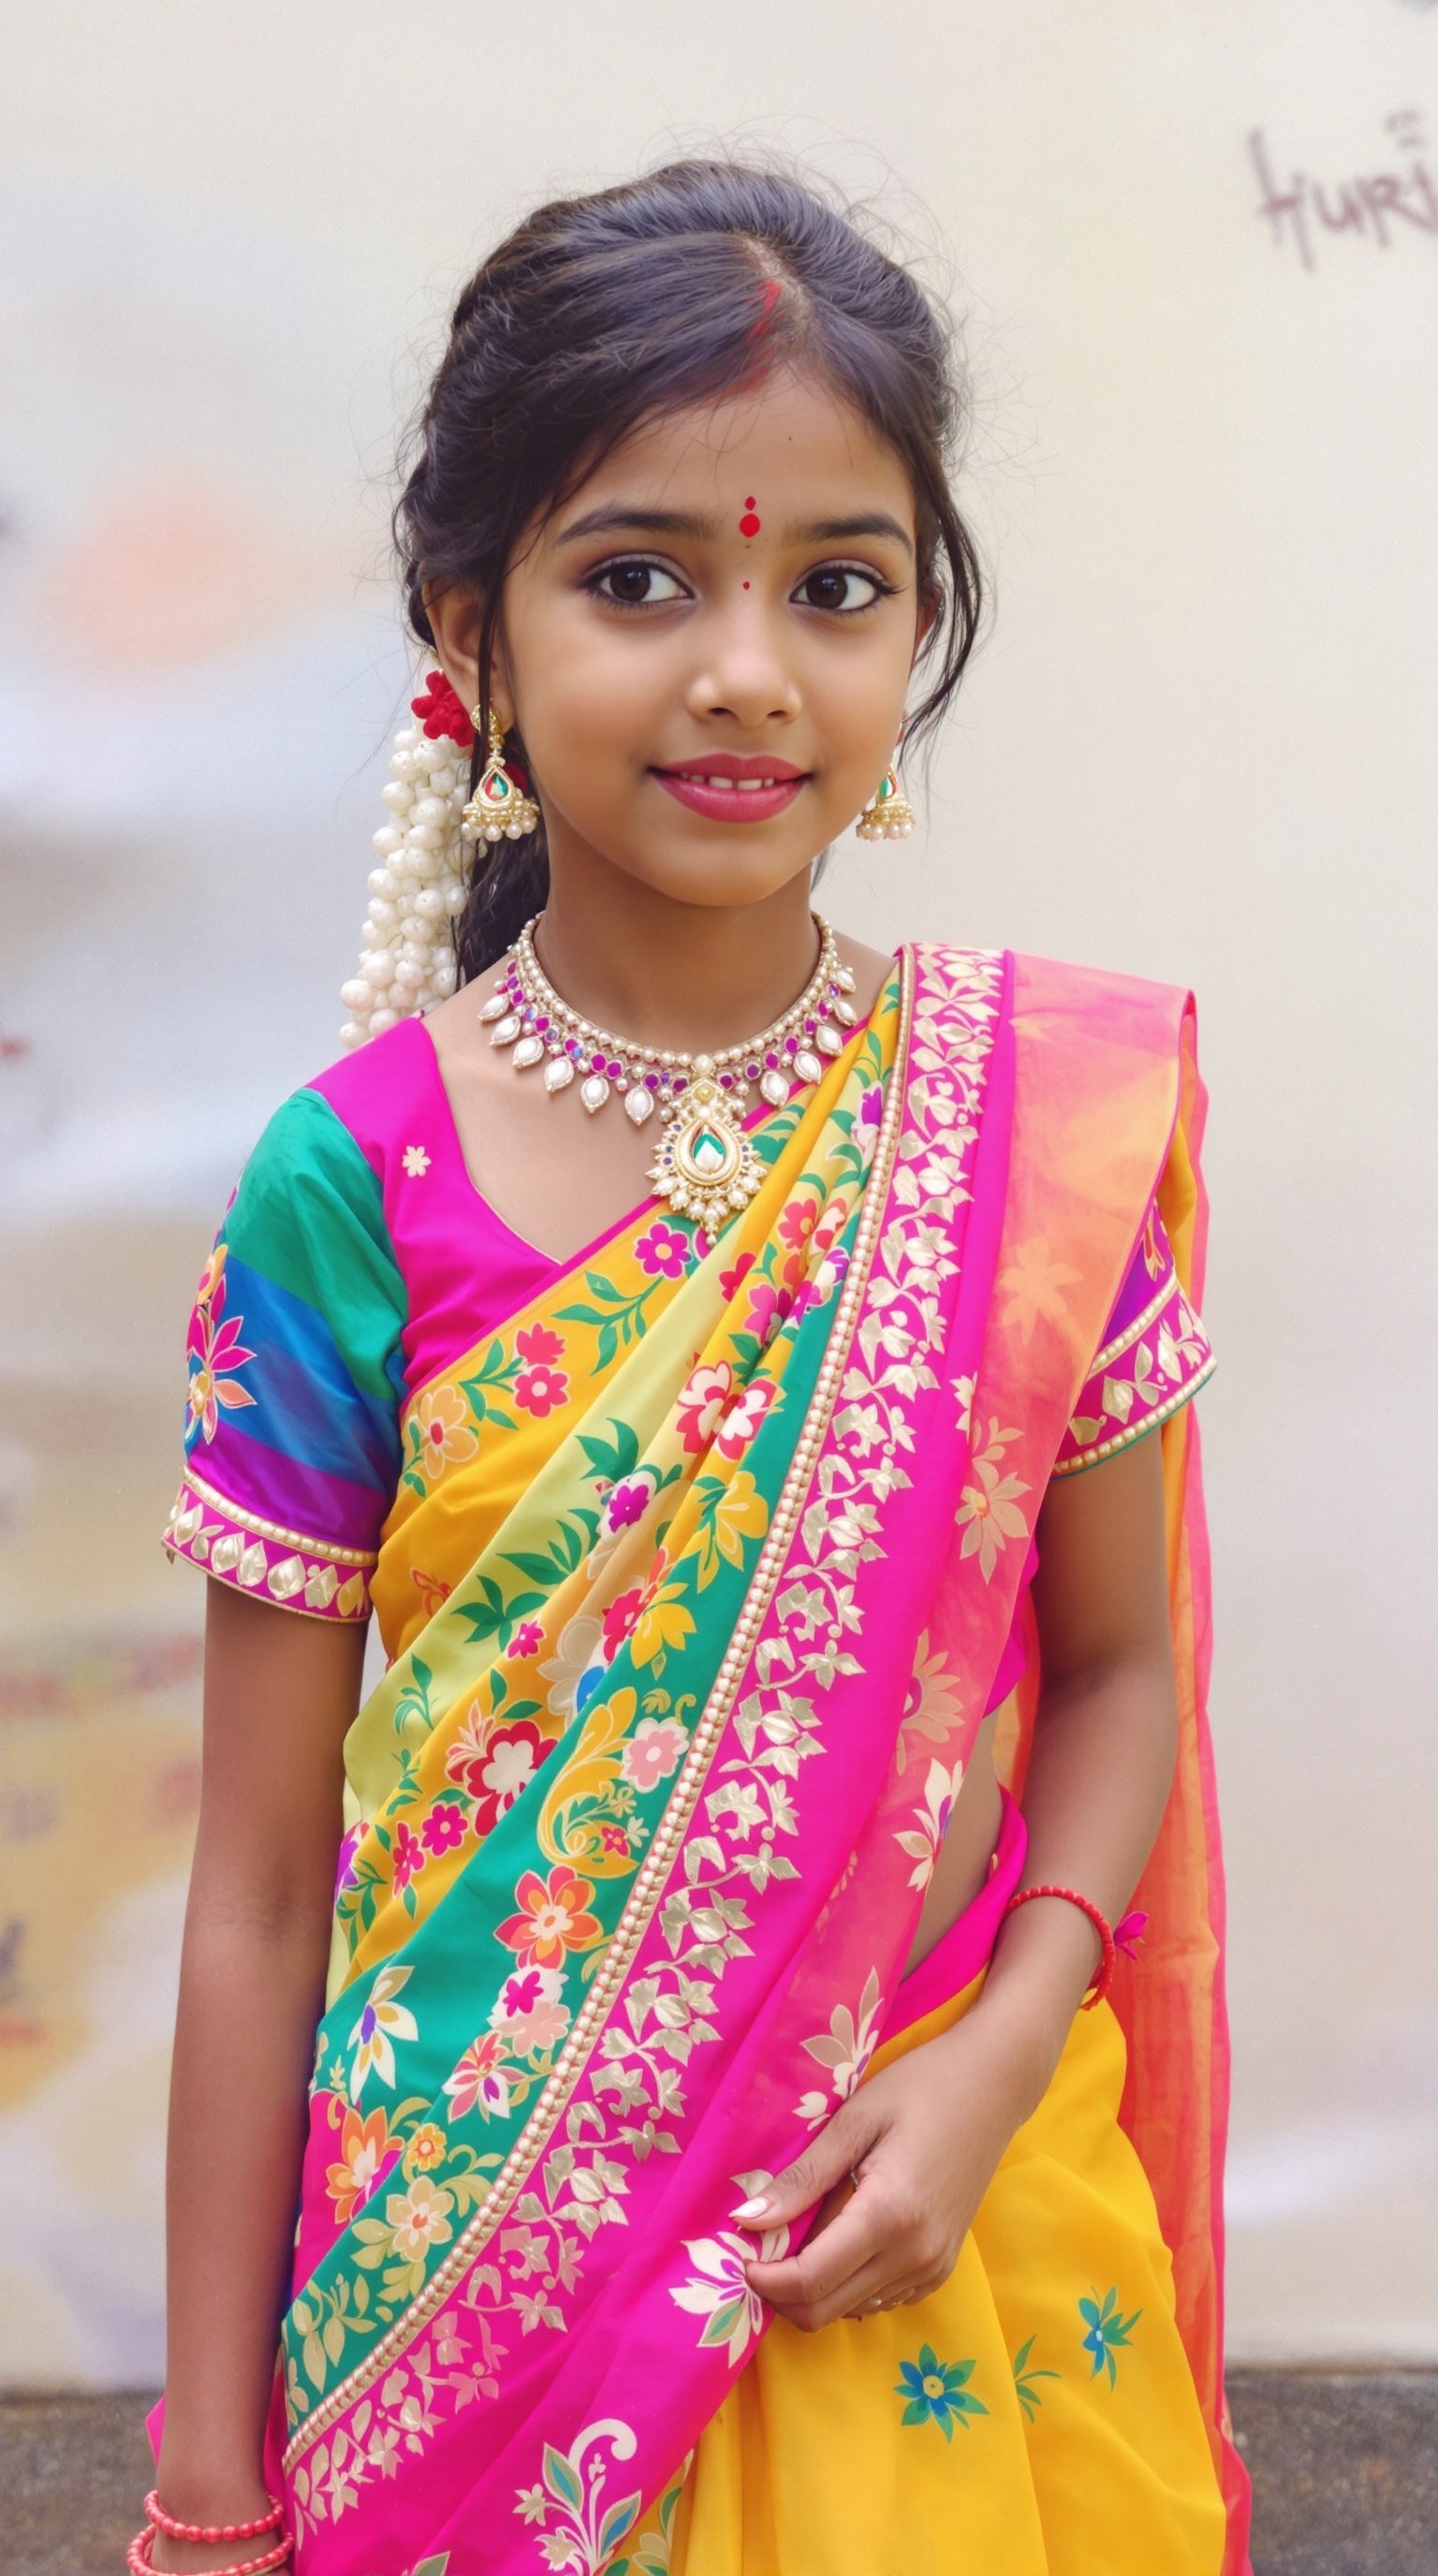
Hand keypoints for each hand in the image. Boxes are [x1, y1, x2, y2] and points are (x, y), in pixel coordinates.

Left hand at [734, 1996, 1046, 2331]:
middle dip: (781, 2292)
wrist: (992, 2086)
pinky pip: (878, 2299)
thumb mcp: (854, 2122)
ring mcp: (932, 2268)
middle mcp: (914, 2256)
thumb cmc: (920, 2089)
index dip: (764, 2280)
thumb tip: (746, 2220)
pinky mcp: (941, 2269)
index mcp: (889, 2216)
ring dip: (814, 2286)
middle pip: (824, 2310)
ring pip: (850, 2310)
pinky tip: (841, 2236)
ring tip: (803, 2232)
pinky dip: (847, 2282)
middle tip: (761, 2247)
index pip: (810, 2280)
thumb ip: (802, 2178)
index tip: (739, 2254)